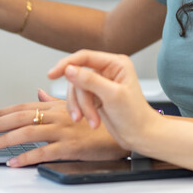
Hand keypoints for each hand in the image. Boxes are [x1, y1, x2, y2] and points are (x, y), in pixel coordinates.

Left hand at [0, 89, 127, 166]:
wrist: (123, 131)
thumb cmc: (101, 121)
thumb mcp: (77, 106)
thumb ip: (55, 101)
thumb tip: (39, 94)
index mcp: (58, 106)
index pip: (23, 107)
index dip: (2, 112)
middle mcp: (57, 116)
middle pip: (20, 118)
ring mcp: (63, 131)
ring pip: (27, 134)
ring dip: (5, 140)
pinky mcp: (70, 147)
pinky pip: (43, 153)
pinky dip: (25, 158)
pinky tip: (13, 162)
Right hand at [46, 50, 161, 148]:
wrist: (140, 136)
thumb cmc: (135, 116)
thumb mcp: (112, 96)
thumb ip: (90, 80)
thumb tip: (69, 69)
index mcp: (116, 64)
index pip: (85, 57)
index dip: (67, 64)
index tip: (52, 74)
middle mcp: (108, 71)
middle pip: (78, 77)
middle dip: (79, 99)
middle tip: (81, 116)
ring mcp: (101, 84)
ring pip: (77, 90)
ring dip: (81, 108)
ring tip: (92, 122)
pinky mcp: (96, 97)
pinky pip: (79, 100)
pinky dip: (81, 111)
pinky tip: (91, 122)